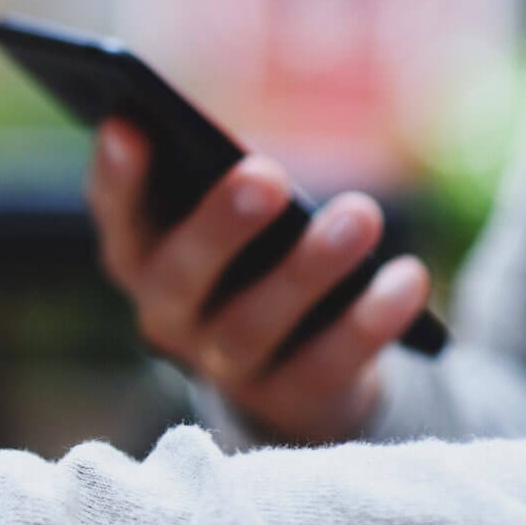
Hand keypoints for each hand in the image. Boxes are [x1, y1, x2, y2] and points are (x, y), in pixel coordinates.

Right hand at [87, 119, 431, 444]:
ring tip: (360, 214)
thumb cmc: (260, 260)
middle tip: (264, 174)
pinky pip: (324, 365)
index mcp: (142, 257)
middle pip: (177, 279)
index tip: (128, 123)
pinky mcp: (287, 400)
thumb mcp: (237, 218)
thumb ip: (223, 185)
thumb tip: (250, 161)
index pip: (117, 216)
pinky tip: (409, 277)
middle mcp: (166, 318)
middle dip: (217, 227)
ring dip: (304, 271)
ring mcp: (221, 367)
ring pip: (248, 326)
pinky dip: (368, 322)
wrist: (300, 369)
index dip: (116, 177)